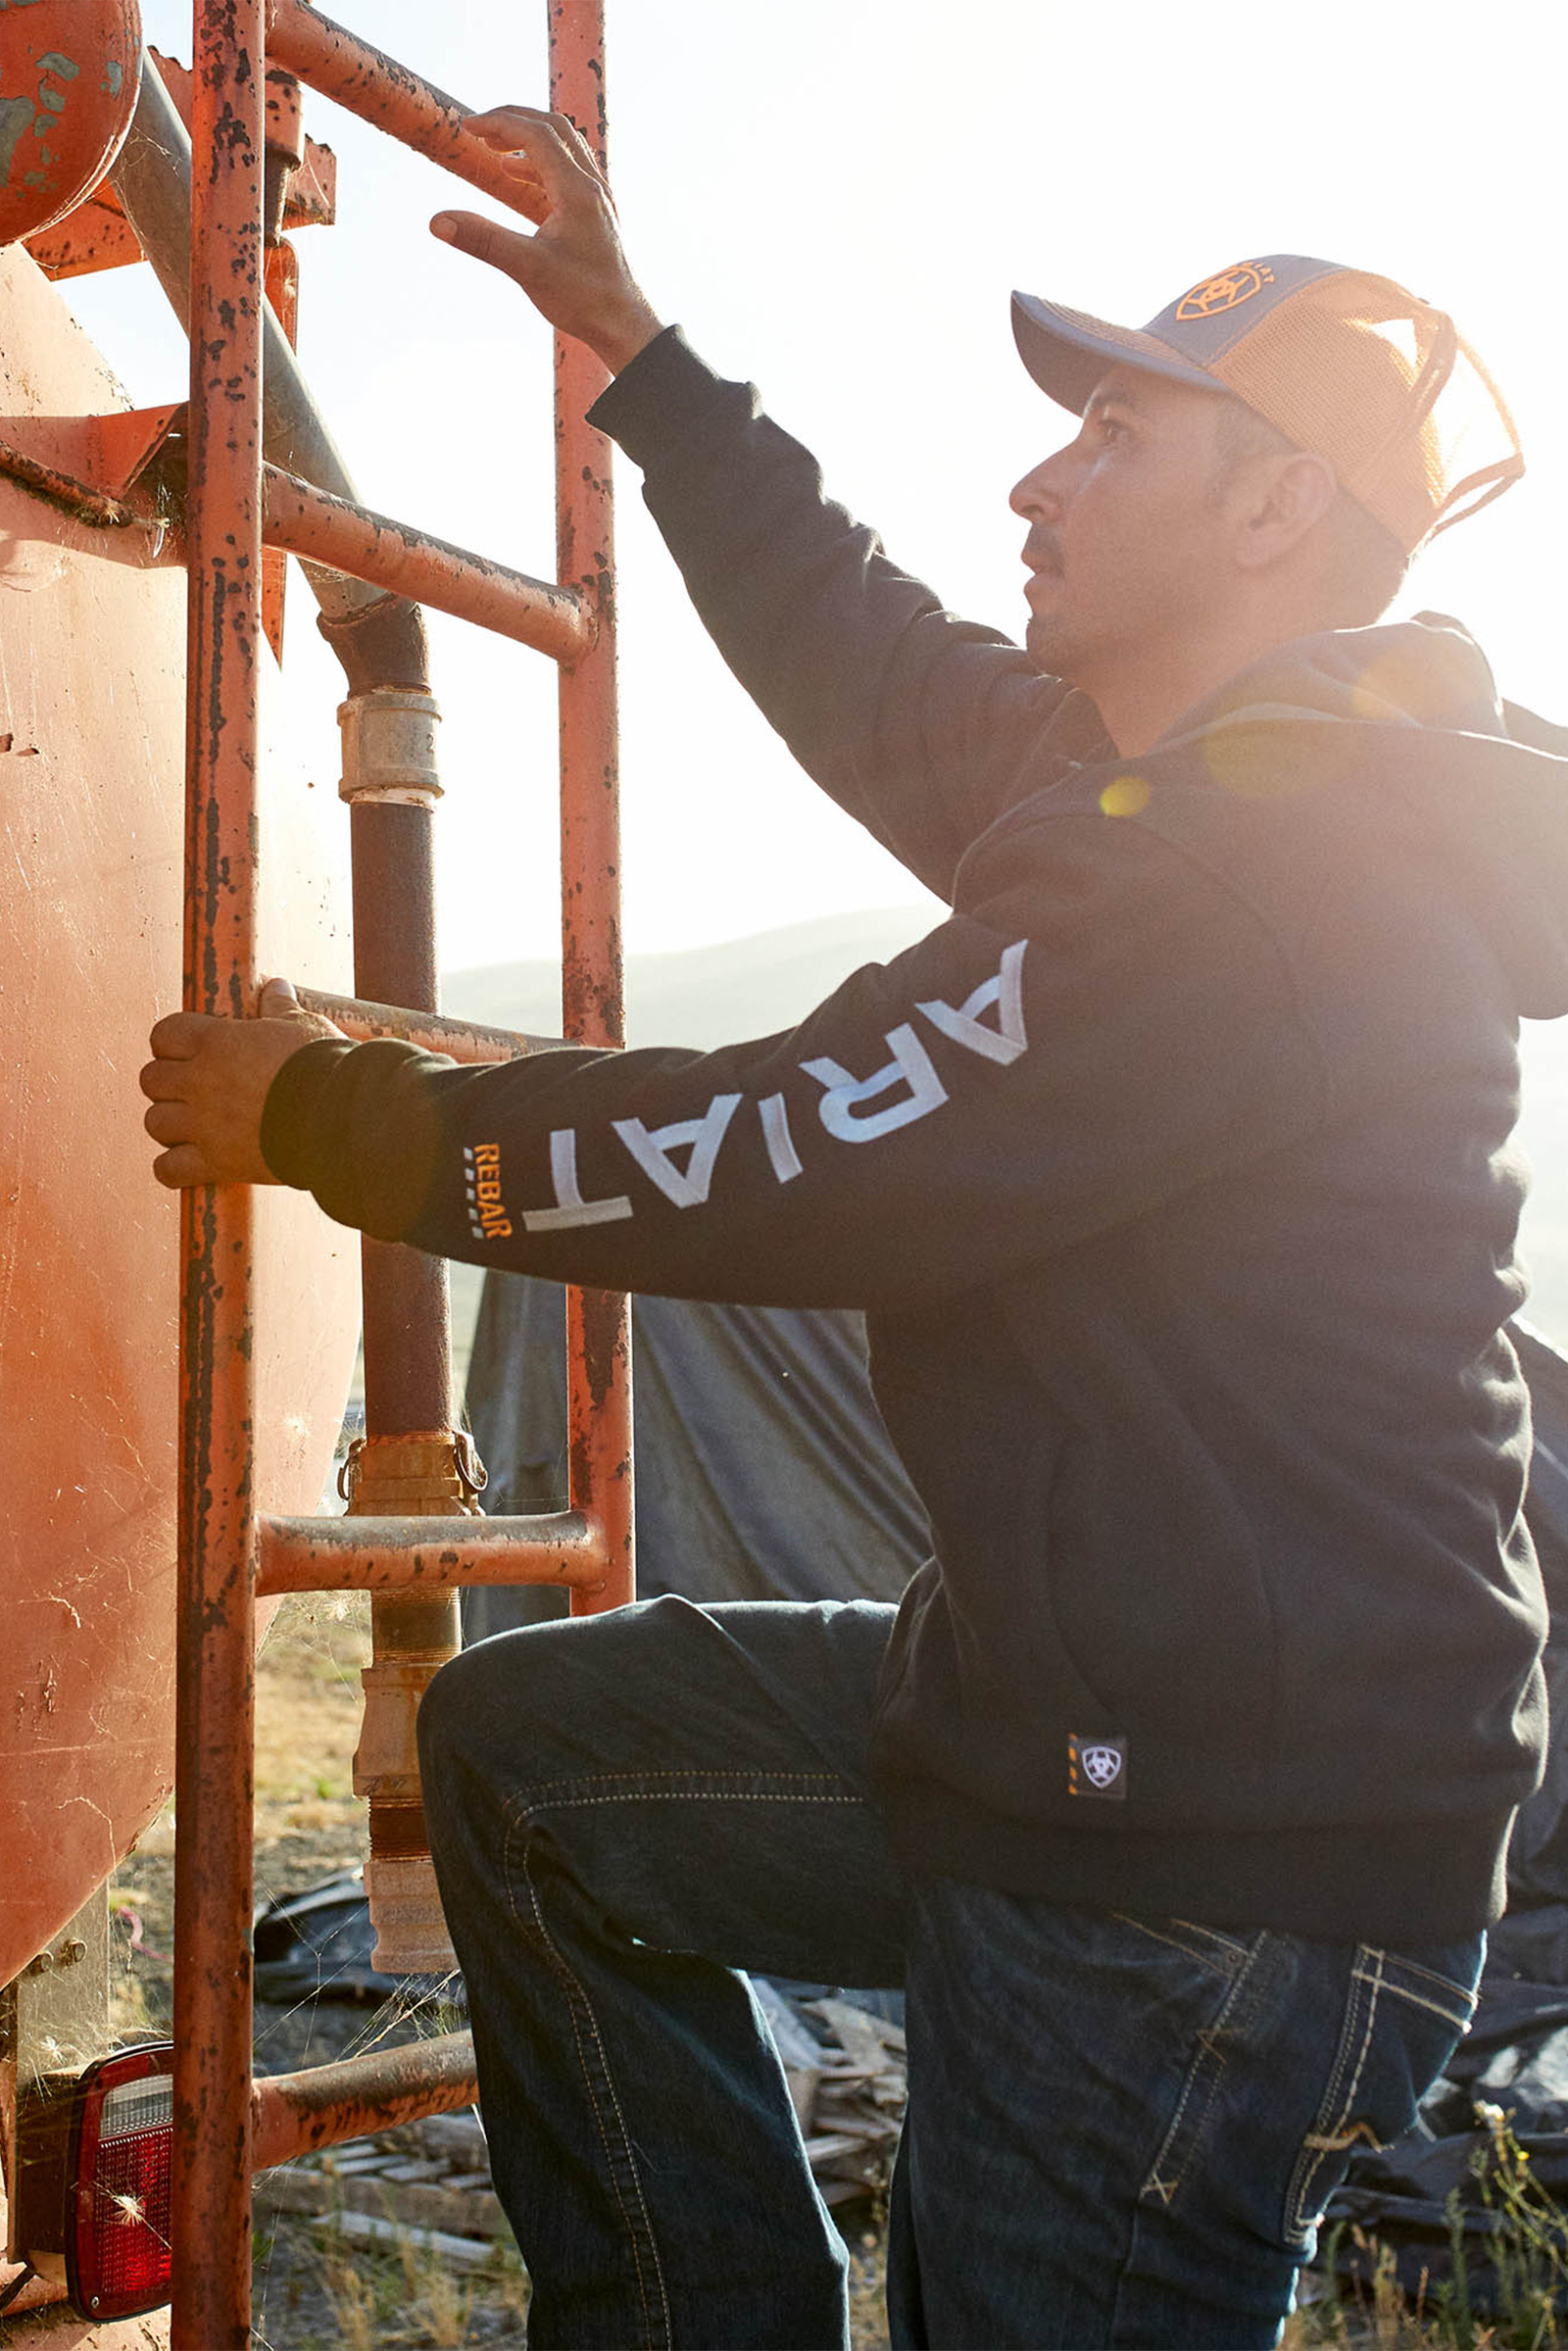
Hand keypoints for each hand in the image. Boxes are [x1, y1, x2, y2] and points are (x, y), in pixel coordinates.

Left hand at [140, 978, 344, 1188]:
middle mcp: (200, 1082)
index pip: (163, 1035)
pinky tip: (190, 1163)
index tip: (187, 1052)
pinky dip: (173, 1169)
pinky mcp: (216, 1162)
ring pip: (154, 1123)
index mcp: (216, 1042)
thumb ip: (282, 1007)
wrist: (341, 1116)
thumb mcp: (304, 1026)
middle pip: (151, 1080)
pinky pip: (168, 1170)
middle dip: (166, 1084)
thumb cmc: (324, 1065)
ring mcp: (204, 1124)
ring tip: (192, 1127)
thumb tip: (278, 986)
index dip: (170, 1043)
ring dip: (169, 1125)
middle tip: (192, 1090)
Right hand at [431, 105, 664, 372]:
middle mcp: (592, 186)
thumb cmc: (583, 300)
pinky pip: (569, 169)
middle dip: (513, 121)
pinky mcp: (598, 214)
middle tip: (478, 128)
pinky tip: (517, 175)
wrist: (624, 326)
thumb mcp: (527, 269)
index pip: (535, 134)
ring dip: (528, 139)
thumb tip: (437, 222)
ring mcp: (598, 198)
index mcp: (577, 190)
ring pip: (565, 146)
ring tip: (494, 151)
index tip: (466, 126)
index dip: (498, 123)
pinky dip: (540, 162)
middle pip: (553, 128)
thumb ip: (483, 241)